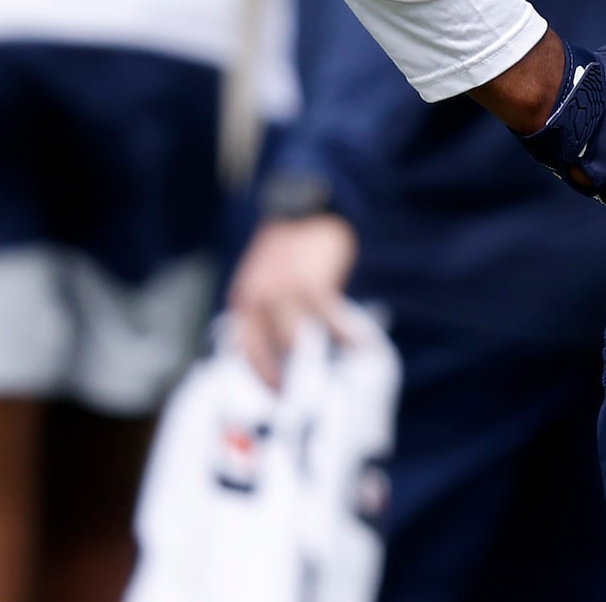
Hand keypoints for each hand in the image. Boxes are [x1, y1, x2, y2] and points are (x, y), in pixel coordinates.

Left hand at [227, 212, 357, 385]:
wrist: (309, 208)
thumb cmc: (293, 248)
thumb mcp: (266, 279)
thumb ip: (269, 312)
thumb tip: (285, 351)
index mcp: (244, 299)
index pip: (246, 350)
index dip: (262, 377)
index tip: (278, 394)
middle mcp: (258, 299)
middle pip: (270, 353)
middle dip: (287, 378)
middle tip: (305, 397)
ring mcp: (284, 293)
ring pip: (297, 343)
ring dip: (318, 361)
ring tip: (336, 378)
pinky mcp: (312, 286)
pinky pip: (330, 322)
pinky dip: (346, 336)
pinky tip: (361, 346)